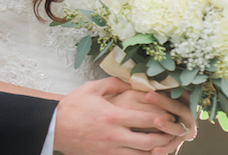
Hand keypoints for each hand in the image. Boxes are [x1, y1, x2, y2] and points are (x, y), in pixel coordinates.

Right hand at [53, 78, 185, 154]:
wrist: (54, 126)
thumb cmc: (73, 106)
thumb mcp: (92, 88)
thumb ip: (114, 83)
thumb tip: (132, 80)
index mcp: (113, 116)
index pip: (146, 118)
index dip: (162, 118)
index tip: (170, 115)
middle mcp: (114, 135)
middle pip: (148, 141)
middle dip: (164, 137)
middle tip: (172, 132)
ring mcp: (109, 150)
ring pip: (140, 154)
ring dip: (154, 150)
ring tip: (163, 144)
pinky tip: (145, 152)